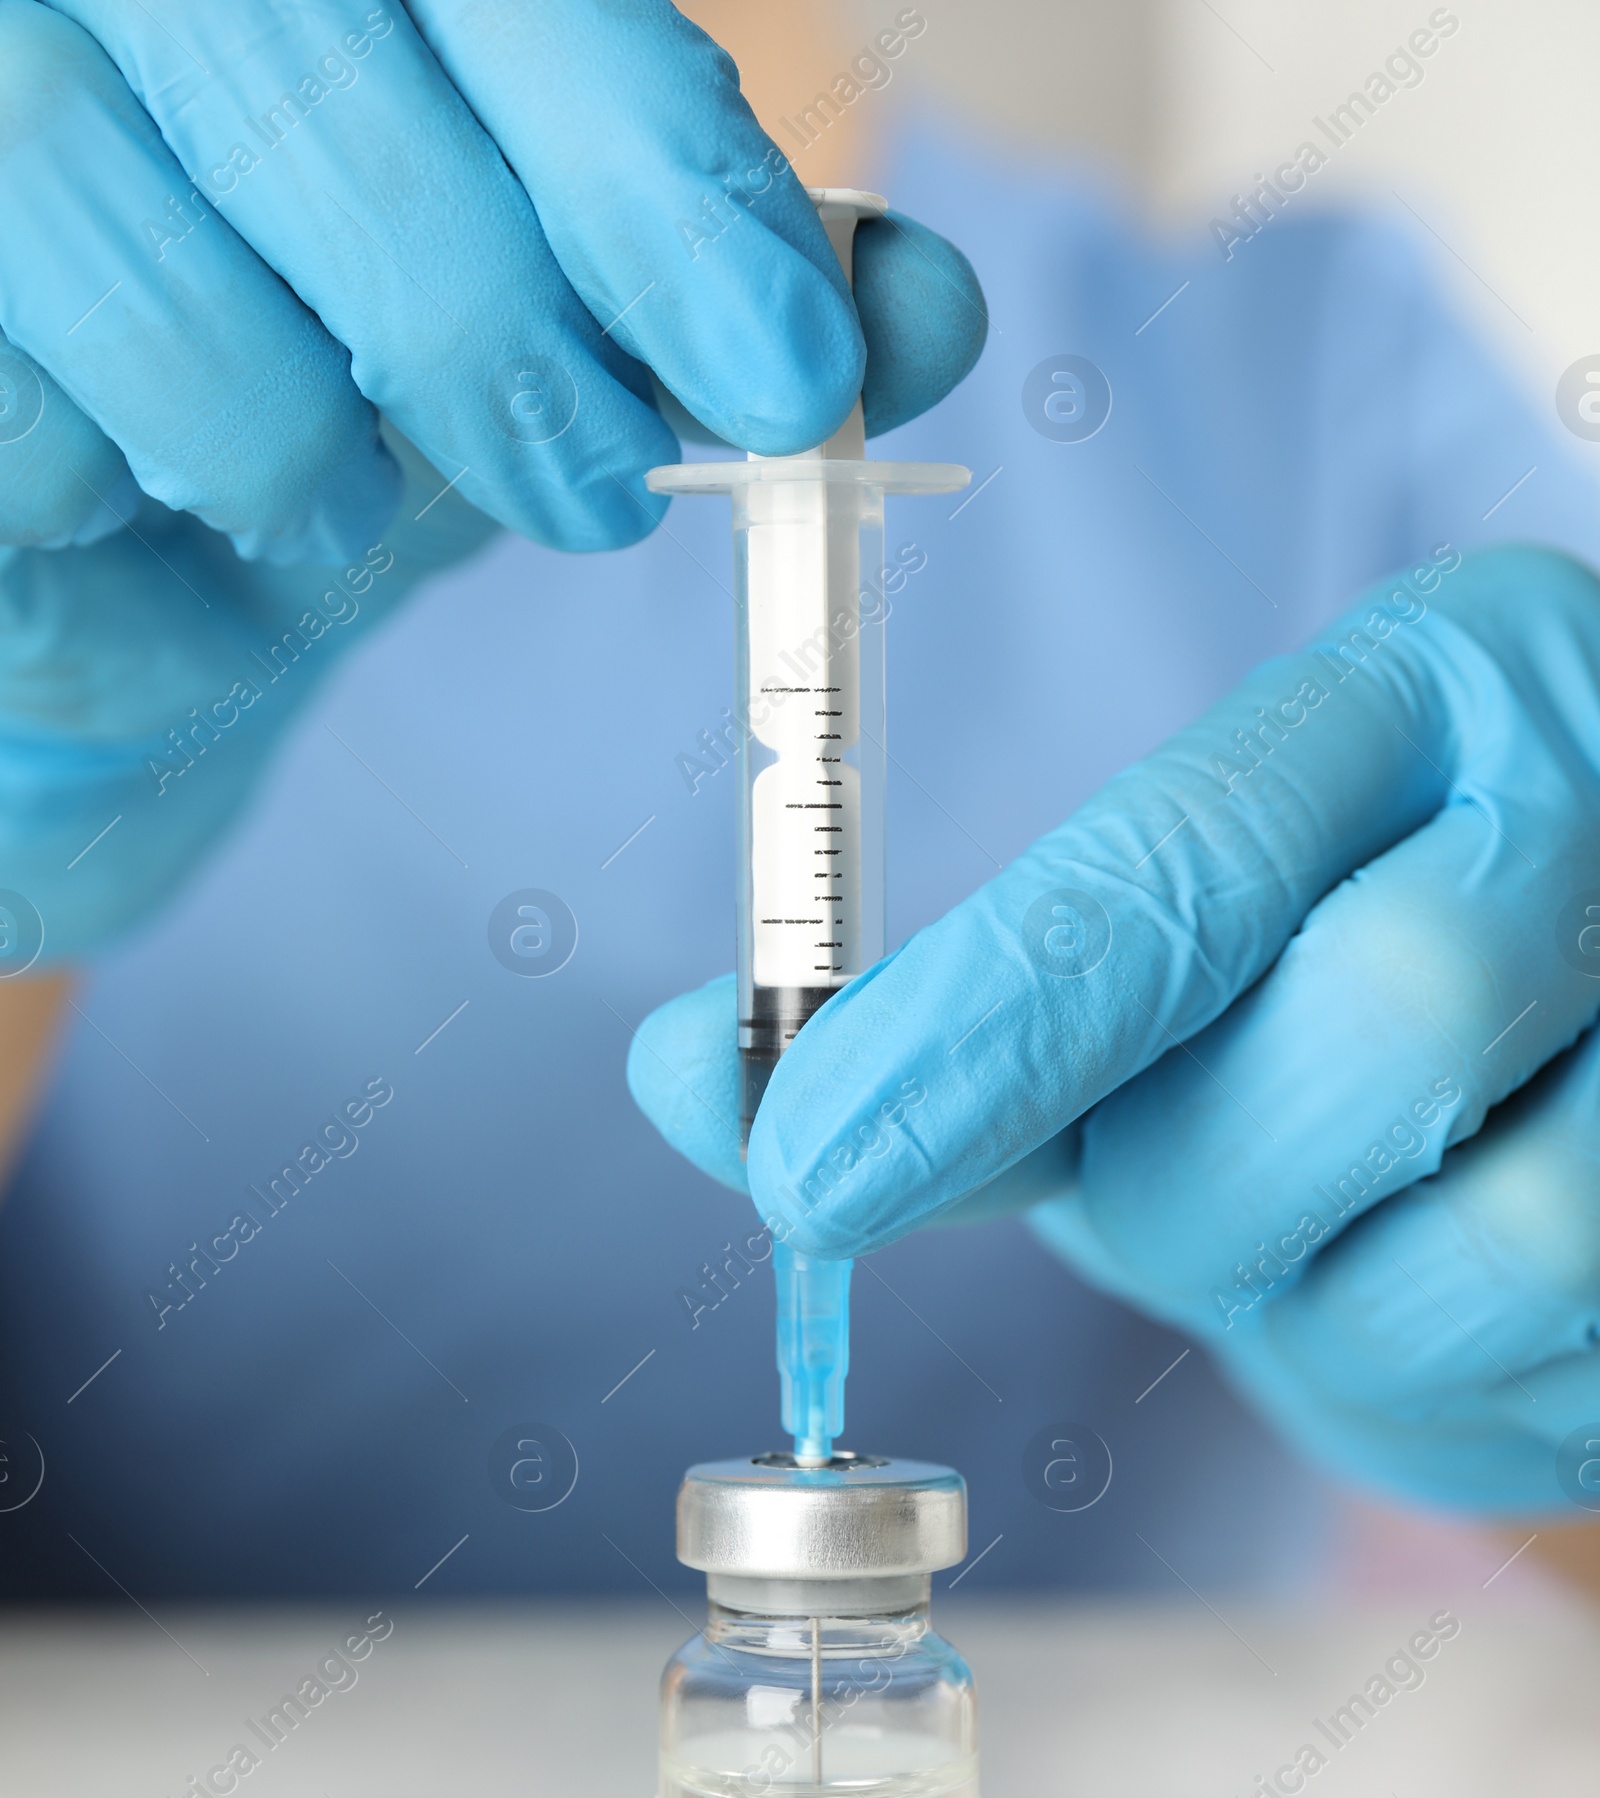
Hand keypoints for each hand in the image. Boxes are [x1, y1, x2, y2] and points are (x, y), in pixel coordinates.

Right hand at [0, 0, 984, 952]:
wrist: (87, 567)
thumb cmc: (319, 398)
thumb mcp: (546, 348)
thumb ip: (718, 301)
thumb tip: (923, 309)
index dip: (651, 168)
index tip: (782, 367)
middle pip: (323, 108)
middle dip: (489, 331)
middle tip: (587, 489)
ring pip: (144, 267)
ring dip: (279, 439)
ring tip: (313, 500)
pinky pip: (20, 428)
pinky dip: (112, 515)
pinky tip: (125, 503)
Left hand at [629, 543, 1599, 1516]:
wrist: (1594, 1045)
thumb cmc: (1338, 987)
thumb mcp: (1171, 963)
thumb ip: (964, 1022)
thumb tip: (694, 1074)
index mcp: (1439, 680)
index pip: (1194, 853)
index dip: (988, 1028)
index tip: (807, 1170)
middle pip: (1374, 1032)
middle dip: (1201, 1188)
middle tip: (1164, 1205)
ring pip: (1508, 1237)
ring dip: (1338, 1315)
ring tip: (1316, 1252)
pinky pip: (1573, 1372)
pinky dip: (1443, 1388)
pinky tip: (1416, 1312)